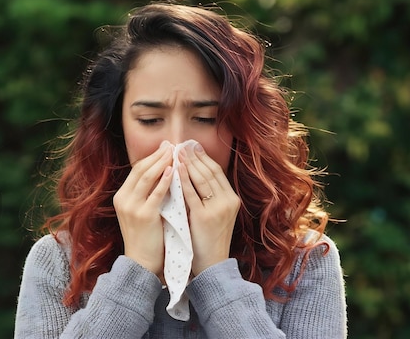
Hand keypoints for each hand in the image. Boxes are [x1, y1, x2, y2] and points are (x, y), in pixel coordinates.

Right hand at [113, 141, 172, 276]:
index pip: (136, 170)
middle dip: (157, 155)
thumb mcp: (140, 211)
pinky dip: (165, 180)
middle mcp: (123, 199)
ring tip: (174, 152)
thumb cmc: (146, 237)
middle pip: (140, 170)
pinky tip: (174, 171)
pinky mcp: (144, 215)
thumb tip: (162, 172)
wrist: (142, 262)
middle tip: (171, 145)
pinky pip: (156, 193)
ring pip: (146, 177)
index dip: (151, 157)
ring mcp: (132, 207)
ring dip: (161, 162)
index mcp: (121, 196)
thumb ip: (147, 194)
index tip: (165, 147)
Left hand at [178, 143, 240, 274]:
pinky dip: (184, 179)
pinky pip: (192, 193)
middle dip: (196, 156)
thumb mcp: (215, 215)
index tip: (193, 147)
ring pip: (203, 179)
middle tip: (184, 144)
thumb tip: (193, 176)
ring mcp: (218, 209)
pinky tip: (177, 168)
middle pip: (211, 172)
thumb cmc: (208, 241)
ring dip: (190, 163)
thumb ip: (209, 197)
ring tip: (178, 151)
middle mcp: (228, 201)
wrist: (212, 265)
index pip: (217, 172)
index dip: (205, 158)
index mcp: (232, 199)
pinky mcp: (205, 217)